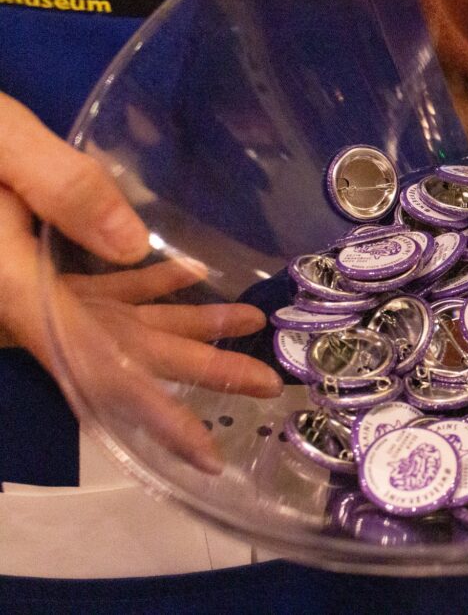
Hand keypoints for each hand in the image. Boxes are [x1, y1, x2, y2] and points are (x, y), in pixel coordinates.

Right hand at [0, 92, 281, 473]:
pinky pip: (101, 286)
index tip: (205, 454)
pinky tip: (193, 274)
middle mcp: (30, 300)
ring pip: (120, 320)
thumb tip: (135, 246)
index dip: (153, 414)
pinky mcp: (36, 262)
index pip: (97, 368)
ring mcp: (34, 283)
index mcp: (17, 288)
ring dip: (188, 324)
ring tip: (255, 323)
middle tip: (268, 384)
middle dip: (199, 371)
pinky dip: (149, 284)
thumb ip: (58, 188)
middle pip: (127, 353)